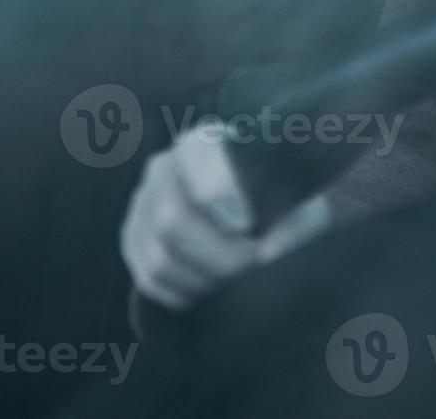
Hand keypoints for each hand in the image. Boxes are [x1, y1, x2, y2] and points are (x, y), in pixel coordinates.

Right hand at [120, 121, 331, 309]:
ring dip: (204, 278)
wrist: (265, 208)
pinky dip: (185, 292)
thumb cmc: (286, 200)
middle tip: (251, 260)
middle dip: (217, 254)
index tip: (250, 226)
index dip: (221, 202)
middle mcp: (163, 168)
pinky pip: (149, 280)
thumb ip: (291, 225)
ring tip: (237, 273)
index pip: (197, 168)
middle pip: (172, 221)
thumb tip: (266, 252)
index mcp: (203, 143)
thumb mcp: (301, 205)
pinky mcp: (135, 241)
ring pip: (159, 259)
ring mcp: (142, 205)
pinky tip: (214, 285)